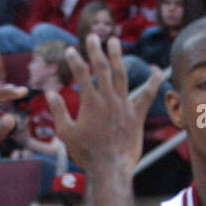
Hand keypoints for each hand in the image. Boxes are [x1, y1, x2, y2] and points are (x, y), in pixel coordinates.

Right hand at [49, 35, 162, 173]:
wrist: (110, 169)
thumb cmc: (86, 154)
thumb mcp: (66, 134)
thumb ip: (58, 111)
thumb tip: (50, 92)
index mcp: (90, 102)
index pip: (81, 73)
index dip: (75, 59)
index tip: (70, 50)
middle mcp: (108, 99)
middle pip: (102, 67)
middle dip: (96, 50)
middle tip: (93, 36)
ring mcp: (124, 105)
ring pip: (122, 74)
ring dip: (117, 56)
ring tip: (114, 41)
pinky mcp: (137, 115)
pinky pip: (147, 95)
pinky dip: (153, 82)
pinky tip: (156, 70)